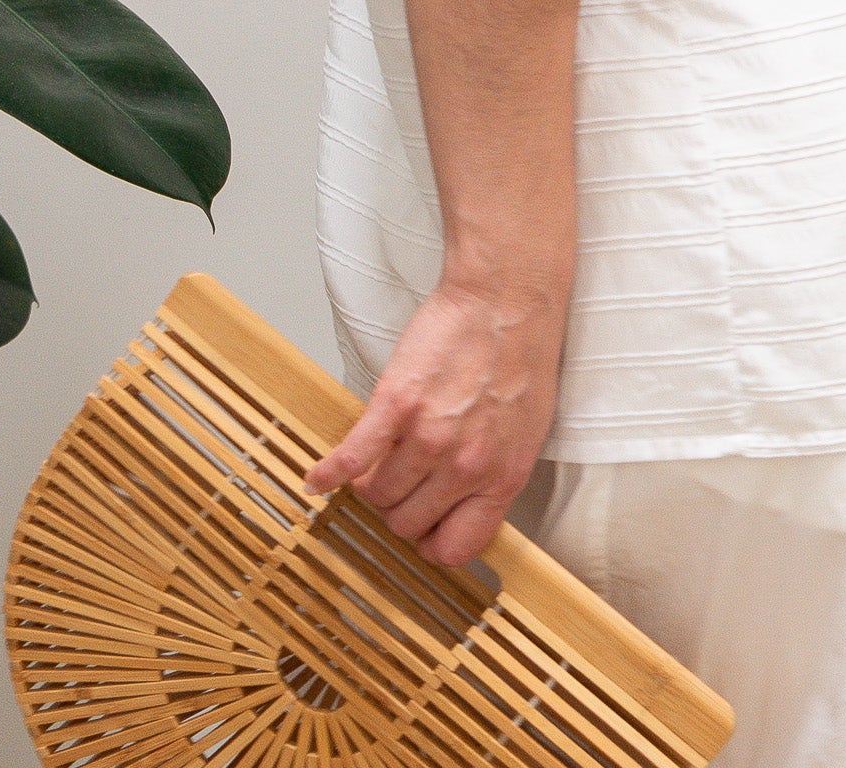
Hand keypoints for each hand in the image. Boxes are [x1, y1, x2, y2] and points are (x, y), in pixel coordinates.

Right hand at [304, 271, 567, 567]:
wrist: (506, 298)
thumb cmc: (523, 356)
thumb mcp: (527, 431)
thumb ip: (496, 473)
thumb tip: (467, 503)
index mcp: (502, 478)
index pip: (455, 547)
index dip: (431, 541)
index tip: (422, 527)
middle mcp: (465, 467)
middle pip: (406, 523)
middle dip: (398, 508)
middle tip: (397, 483)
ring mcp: (429, 437)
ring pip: (377, 494)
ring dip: (370, 484)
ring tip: (375, 461)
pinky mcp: (396, 405)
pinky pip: (352, 457)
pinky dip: (329, 472)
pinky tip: (318, 477)